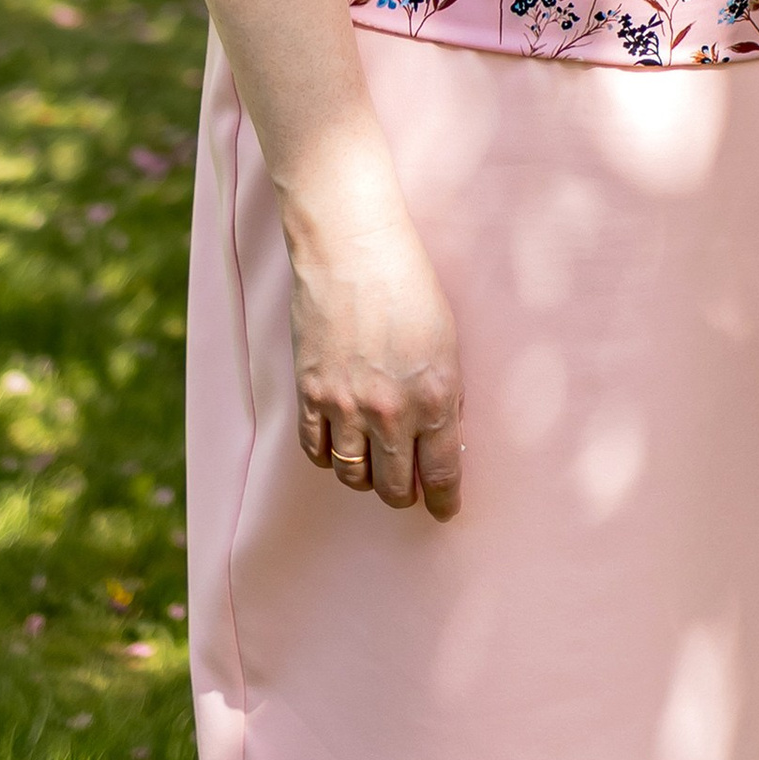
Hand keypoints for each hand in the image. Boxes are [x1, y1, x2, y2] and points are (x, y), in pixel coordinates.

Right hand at [287, 189, 464, 522]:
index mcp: (436, 397)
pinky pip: (316, 452)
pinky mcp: (311, 394)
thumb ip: (445, 395)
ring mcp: (346, 406)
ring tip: (376, 466)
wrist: (351, 248)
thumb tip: (444, 437)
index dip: (445, 500)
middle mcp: (391, 411)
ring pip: (353, 477)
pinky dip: (329, 458)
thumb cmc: (409, 284)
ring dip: (367, 478)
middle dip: (406, 494)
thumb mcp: (448, 341)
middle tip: (410, 489)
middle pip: (396, 486)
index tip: (446, 510)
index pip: (443, 473)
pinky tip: (341, 446)